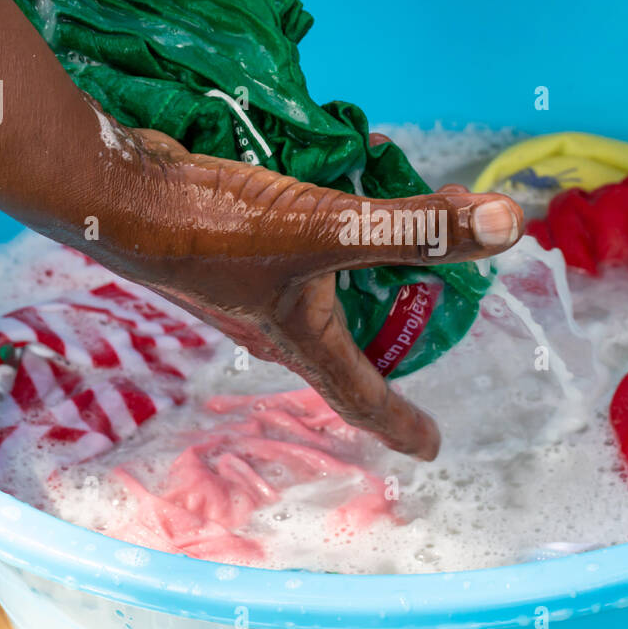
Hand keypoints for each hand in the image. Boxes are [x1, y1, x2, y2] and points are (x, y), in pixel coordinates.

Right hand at [87, 120, 523, 460]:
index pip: (365, 400)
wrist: (118, 194)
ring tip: (399, 234)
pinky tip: (344, 181)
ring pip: (321, 291)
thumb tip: (510, 224)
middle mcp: (275, 325)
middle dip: (391, 337)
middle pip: (346, 348)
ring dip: (365, 266)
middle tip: (432, 313)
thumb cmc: (214, 231)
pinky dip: (330, 224)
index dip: (403, 424)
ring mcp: (248, 286)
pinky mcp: (231, 243)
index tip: (433, 447)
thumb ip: (416, 228)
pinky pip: (297, 246)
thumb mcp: (329, 230)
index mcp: (303, 342)